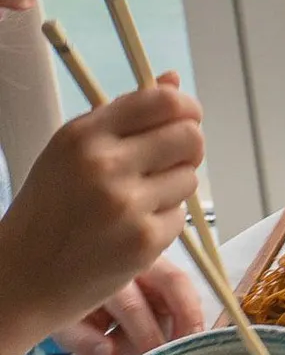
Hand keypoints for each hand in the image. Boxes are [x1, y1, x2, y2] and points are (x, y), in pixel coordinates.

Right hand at [0, 76, 203, 354]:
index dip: (185, 109)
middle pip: (190, 137)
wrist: (24, 275)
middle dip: (188, 148)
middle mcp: (106, 164)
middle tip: (167, 163)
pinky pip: (180, 216)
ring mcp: (127, 204)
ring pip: (190, 178)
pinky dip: (164, 221)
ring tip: (137, 201)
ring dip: (173, 187)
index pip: (163, 102)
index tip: (184, 120)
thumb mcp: (72, 151)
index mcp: (85, 135)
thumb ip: (125, 115)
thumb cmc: (51, 208)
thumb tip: (174, 79)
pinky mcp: (144, 241)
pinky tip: (132, 228)